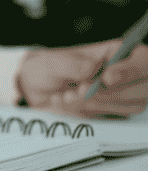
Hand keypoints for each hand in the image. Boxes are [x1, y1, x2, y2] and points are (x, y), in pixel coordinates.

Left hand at [16, 40, 147, 118]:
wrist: (34, 90)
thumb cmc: (45, 69)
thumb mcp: (52, 62)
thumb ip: (74, 63)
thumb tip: (94, 68)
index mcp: (115, 52)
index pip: (142, 60)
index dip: (129, 71)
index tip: (107, 78)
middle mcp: (123, 73)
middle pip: (142, 87)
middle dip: (110, 92)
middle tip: (82, 90)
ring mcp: (121, 94)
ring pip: (130, 105)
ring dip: (98, 103)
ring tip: (68, 96)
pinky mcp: (112, 111)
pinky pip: (114, 117)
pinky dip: (91, 112)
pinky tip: (69, 103)